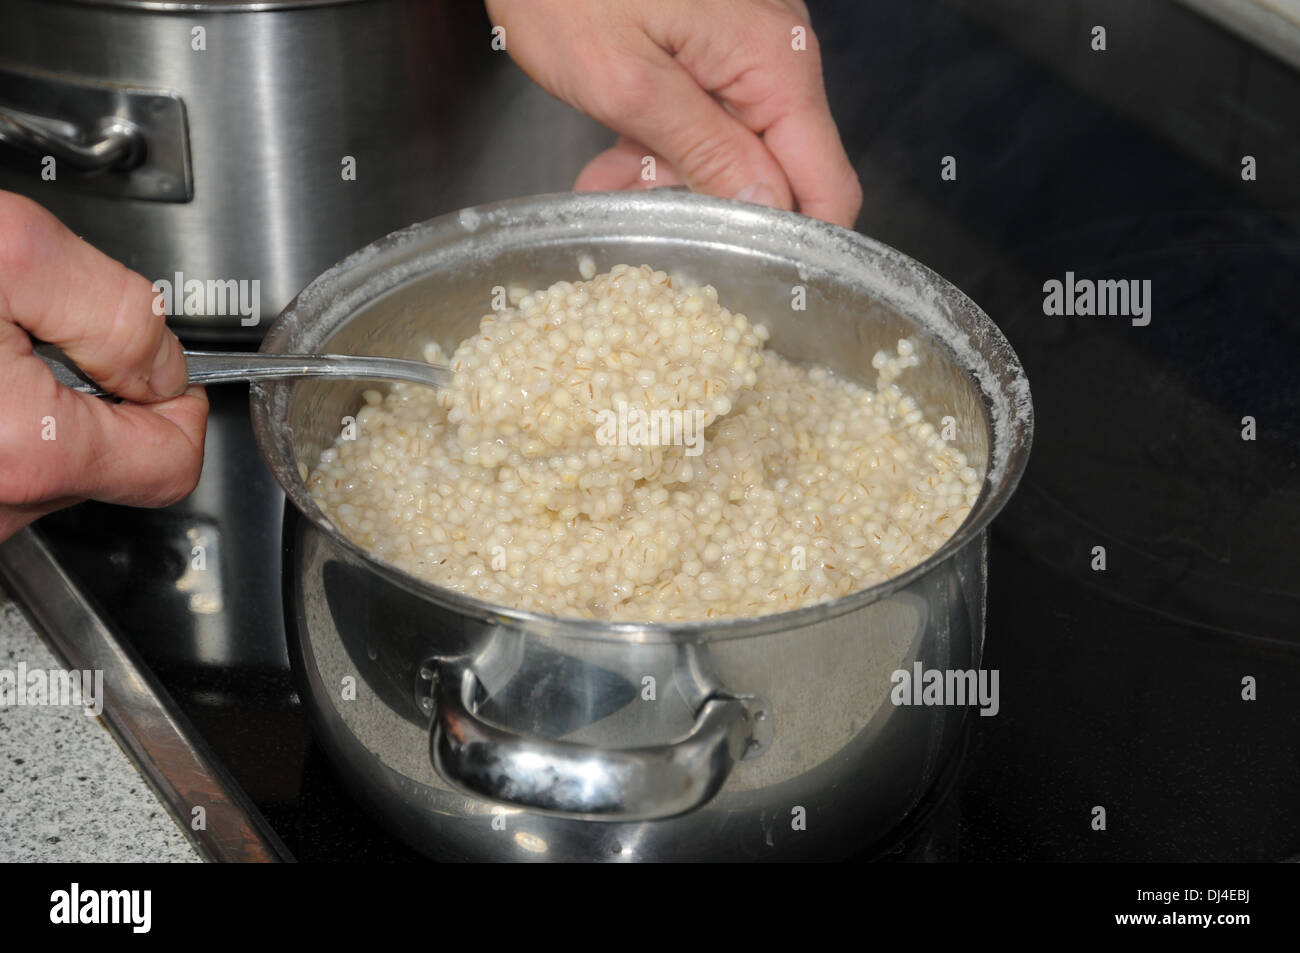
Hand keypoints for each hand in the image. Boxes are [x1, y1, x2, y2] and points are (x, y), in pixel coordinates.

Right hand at [0, 191, 207, 541]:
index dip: (176, 400)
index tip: (151, 363)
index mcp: (26, 451)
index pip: (173, 464)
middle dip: (93, 400)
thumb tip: (162, 364)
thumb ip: (113, 309)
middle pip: (109, 468)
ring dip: (33, 411)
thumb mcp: (5, 253)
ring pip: (45, 470)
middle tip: (32, 341)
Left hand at [486, 0, 861, 227]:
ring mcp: (743, 52)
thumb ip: (703, 149)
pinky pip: (706, 121)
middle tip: (644, 225)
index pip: (829, 188)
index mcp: (774, 64)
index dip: (796, 248)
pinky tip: (612, 162)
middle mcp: (775, 57)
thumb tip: (769, 212)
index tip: (746, 283)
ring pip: (735, 154)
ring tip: (607, 187)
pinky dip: (663, 148)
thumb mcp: (624, 78)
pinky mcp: (710, 50)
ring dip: (675, 183)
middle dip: (716, 214)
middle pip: (781, 176)